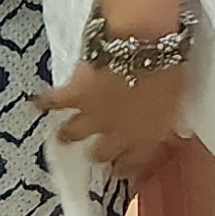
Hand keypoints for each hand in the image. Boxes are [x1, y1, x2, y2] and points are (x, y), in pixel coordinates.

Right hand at [37, 57, 187, 180]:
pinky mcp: (73, 96)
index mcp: (149, 134)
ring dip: (69, 134)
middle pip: (102, 154)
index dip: (131, 169)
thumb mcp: (177, 99)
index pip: (137, 163)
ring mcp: (92, 116)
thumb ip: (169, 119)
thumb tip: (172, 131)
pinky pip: (53, 103)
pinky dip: (45, 102)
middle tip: (96, 151)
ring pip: (72, 134)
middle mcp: (117, 133)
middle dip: (99, 153)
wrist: (143, 44)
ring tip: (63, 134)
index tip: (125, 171)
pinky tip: (37, 104)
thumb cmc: (170, 65)